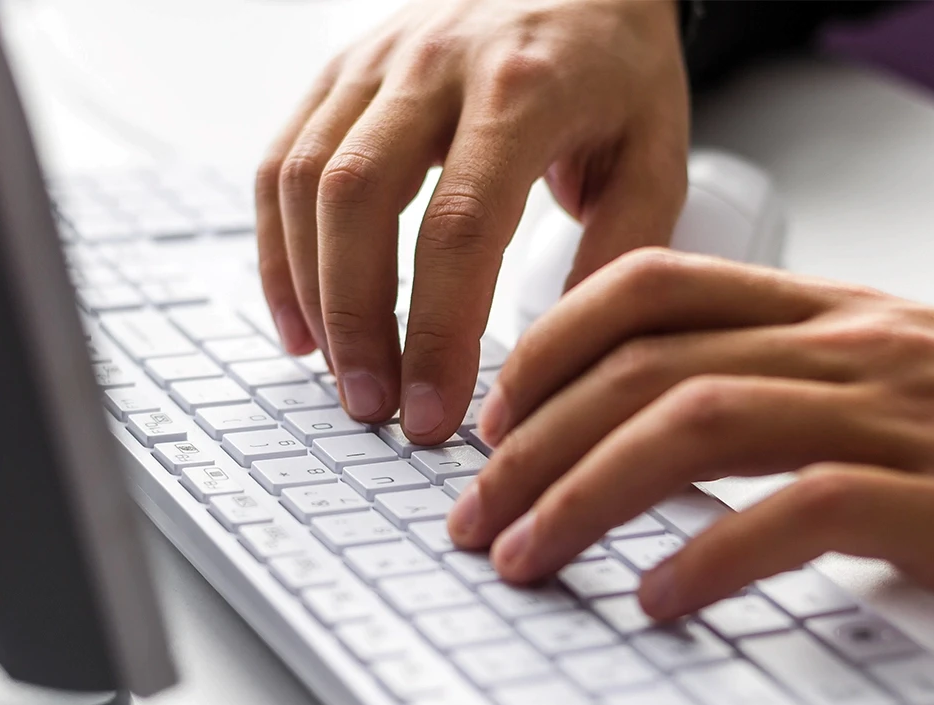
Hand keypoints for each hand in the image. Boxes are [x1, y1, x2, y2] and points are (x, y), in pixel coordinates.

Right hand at [255, 0, 688, 441]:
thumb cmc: (617, 67)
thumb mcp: (655, 153)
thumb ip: (619, 252)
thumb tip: (562, 356)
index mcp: (525, 88)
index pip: (461, 225)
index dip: (437, 331)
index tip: (435, 411)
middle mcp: (436, 65)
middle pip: (359, 200)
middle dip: (357, 320)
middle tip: (373, 407)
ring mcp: (375, 63)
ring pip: (305, 181)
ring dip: (311, 293)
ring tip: (341, 376)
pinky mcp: (338, 73)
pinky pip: (280, 163)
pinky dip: (277, 251)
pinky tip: (301, 321)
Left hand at [447, 250, 933, 628]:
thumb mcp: (892, 374)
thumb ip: (780, 378)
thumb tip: (648, 423)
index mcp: (828, 311)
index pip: (655, 284)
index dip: (552, 341)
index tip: (498, 411)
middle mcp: (849, 348)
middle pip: (646, 367)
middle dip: (535, 442)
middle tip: (475, 510)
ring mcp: (897, 418)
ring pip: (696, 426)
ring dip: (586, 496)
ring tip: (527, 555)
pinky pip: (799, 514)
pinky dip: (710, 557)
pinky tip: (660, 600)